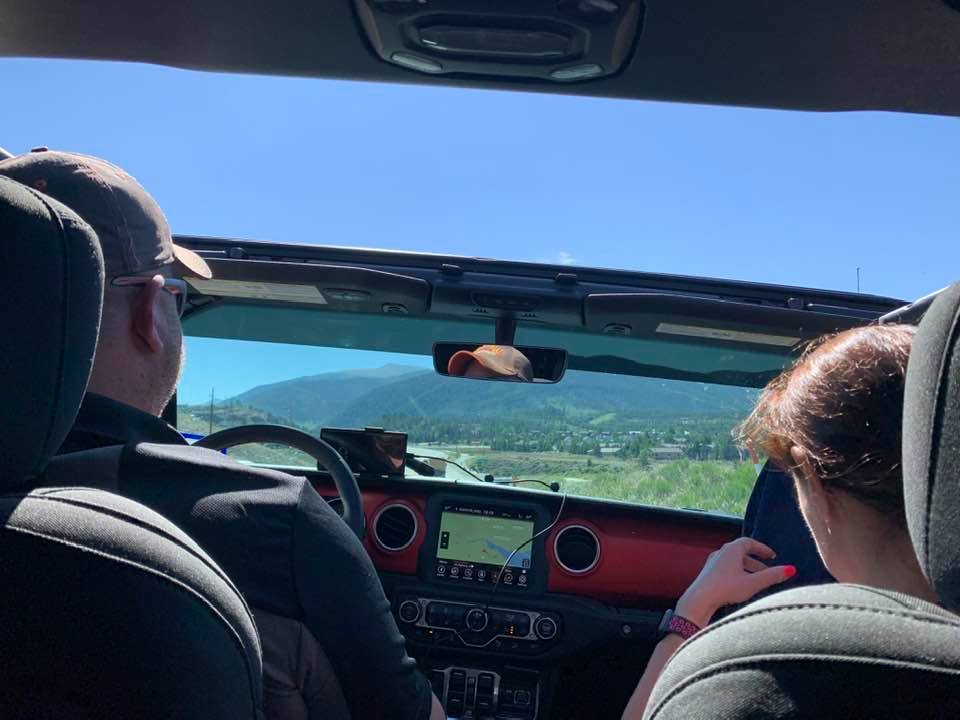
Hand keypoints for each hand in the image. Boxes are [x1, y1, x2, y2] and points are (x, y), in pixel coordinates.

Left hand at [675, 538, 795, 626]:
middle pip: (742, 553)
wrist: (699, 600)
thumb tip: (791, 569)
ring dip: (747, 570)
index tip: (772, 556)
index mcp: (731, 549)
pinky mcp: (708, 573)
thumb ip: (772, 576)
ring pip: (734, 562)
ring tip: (757, 582)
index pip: (749, 542)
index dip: (762, 548)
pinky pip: (727, 569)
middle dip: (757, 562)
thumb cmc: (725, 589)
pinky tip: (742, 587)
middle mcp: (721, 552)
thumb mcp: (753, 583)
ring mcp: (713, 562)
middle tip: (768, 572)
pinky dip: (738, 574)